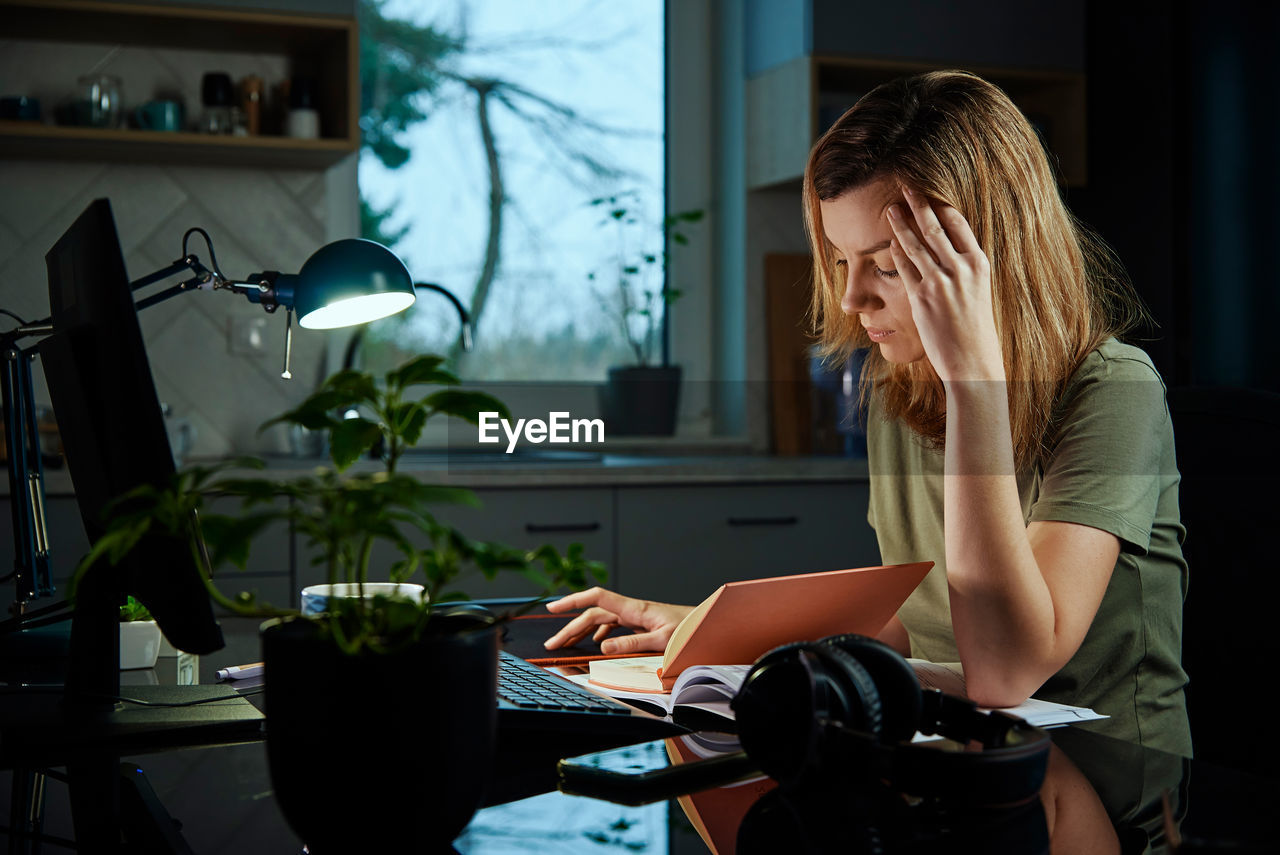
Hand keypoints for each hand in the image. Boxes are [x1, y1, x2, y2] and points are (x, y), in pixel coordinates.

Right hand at [543, 587, 693, 654]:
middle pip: (593, 614)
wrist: (709, 625)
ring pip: (601, 620)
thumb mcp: (663, 640)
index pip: (597, 598)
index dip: (573, 600)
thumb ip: (633, 643)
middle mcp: (633, 610)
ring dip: (582, 630)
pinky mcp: (642, 624)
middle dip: (570, 627)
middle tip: (552, 643)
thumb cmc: (691, 630)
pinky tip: (595, 642)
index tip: (553, 608)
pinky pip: (614, 625)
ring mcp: (637, 616)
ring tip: (566, 643)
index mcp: (635, 609)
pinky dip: (600, 633)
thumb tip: (602, 646)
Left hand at [886, 186, 1003, 381]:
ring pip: (916, 244)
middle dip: (918, 204)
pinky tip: (889, 242)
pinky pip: (904, 267)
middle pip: (935, 227)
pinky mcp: (921, 296)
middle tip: (906, 187)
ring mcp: (940, 282)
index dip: (941, 206)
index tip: (930, 193)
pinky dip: (895, 252)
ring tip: (889, 209)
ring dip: (900, 224)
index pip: (959, 224)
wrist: (972, 360)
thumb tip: (951, 251)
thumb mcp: (979, 291)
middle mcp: (960, 268)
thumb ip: (966, 269)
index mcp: (979, 264)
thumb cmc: (975, 329)